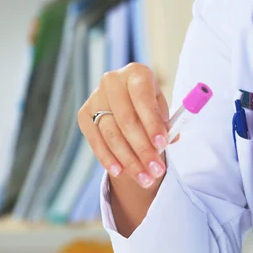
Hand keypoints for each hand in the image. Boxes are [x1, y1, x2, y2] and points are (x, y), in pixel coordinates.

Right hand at [78, 63, 169, 188]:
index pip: (142, 98)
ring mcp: (95, 97)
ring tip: (145, 178)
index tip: (163, 145)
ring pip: (111, 134)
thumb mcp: (162, 111)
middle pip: (126, 120)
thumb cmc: (150, 108)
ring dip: (129, 160)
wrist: (129, 105)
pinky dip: (108, 158)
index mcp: (136, 73)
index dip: (152, 123)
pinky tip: (120, 172)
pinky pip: (95, 141)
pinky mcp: (84, 114)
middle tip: (156, 170)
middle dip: (143, 149)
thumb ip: (166, 123)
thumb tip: (168, 140)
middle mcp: (112, 81)